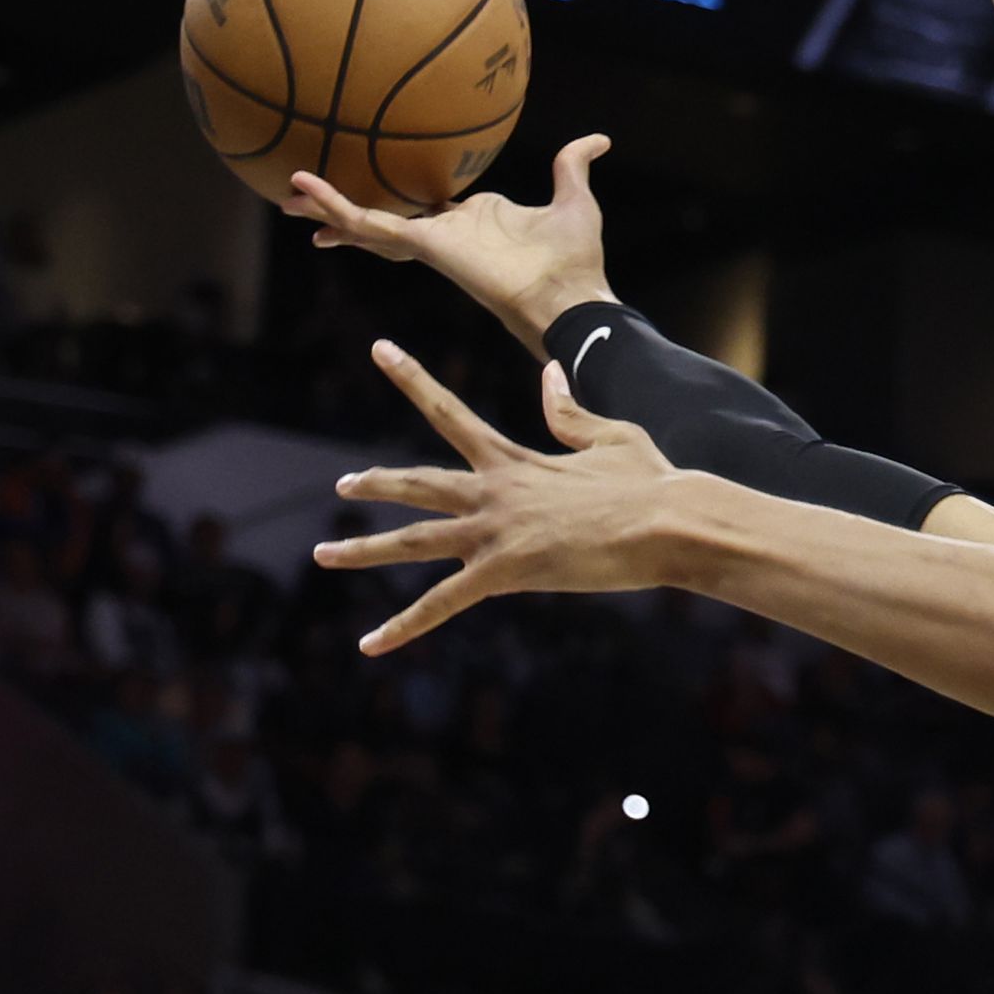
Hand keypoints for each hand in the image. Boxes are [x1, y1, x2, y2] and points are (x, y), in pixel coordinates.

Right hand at [289, 134, 617, 355]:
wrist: (571, 295)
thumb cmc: (576, 260)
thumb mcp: (573, 197)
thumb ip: (573, 165)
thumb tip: (597, 138)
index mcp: (471, 222)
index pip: (421, 207)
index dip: (394, 198)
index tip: (370, 186)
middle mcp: (445, 234)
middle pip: (383, 217)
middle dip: (344, 211)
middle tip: (302, 199)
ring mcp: (432, 242)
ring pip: (368, 222)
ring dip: (328, 207)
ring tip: (286, 195)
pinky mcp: (426, 246)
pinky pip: (373, 224)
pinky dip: (338, 207)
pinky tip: (307, 190)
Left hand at [316, 342, 685, 651]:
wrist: (669, 522)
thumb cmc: (652, 483)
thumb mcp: (610, 437)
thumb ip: (569, 414)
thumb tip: (549, 377)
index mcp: (515, 459)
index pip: (450, 411)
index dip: (412, 378)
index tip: (380, 349)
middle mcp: (494, 491)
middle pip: (418, 482)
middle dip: (377, 483)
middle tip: (343, 484)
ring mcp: (495, 531)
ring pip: (412, 541)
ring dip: (364, 549)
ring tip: (324, 553)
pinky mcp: (504, 571)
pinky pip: (439, 605)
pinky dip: (401, 626)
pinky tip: (368, 644)